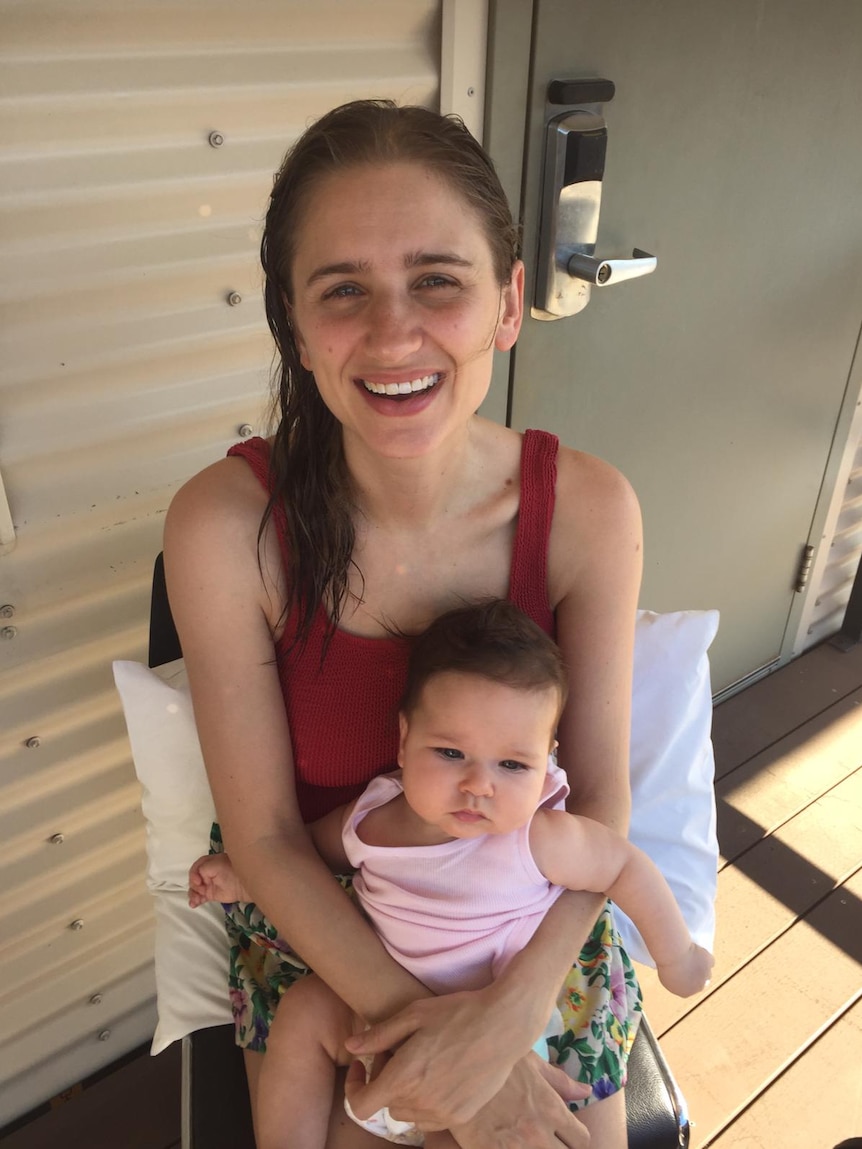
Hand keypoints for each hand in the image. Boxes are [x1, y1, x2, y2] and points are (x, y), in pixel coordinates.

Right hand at [187, 854, 246, 907]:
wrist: (242, 885)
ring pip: (194, 889)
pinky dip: (195, 901)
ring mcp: (208, 884)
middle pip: (193, 880)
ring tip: (196, 900)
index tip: (198, 881)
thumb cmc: (231, 871)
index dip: (193, 874)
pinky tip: (194, 904)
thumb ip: (202, 868)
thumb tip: (199, 878)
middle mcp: (207, 874)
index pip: (195, 868)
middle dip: (193, 886)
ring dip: (193, 894)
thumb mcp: (215, 864)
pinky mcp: (211, 894)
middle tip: (200, 890)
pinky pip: (199, 897)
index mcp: (208, 863)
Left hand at [343, 990, 589, 1131]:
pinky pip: (432, 1119)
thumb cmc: (457, 1012)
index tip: (361, 1066)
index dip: (354, 1087)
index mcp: (404, 1076)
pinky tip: (440, 1074)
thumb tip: (350, 1047)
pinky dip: (428, 1102)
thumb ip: (379, 1035)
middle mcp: (421, 1102)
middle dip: (385, 1080)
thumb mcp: (414, 1014)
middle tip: (399, 1051)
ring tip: (422, 1062)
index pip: (360, 1106)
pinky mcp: (462, 1116)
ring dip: (406, 1094)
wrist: (504, 1024)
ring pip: (408, 1114)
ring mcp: (443, 1113)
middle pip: (386, 1104)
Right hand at [450, 1056, 590, 1148]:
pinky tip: (507, 1144)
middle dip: (560, 1148)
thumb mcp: (530, 1063)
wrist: (454, 1071)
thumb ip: (559, 1081)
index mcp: (551, 1108)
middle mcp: (539, 1132)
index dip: (575, 1139)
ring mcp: (517, 1147)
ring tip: (526, 1141)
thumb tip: (587, 1091)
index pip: (582, 1139)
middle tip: (545, 1139)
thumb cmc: (495, 1062)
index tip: (565, 1136)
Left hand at [657, 942, 713, 996]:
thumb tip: (674, 978)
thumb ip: (670, 980)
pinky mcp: (709, 963)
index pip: (688, 989)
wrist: (673, 953)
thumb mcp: (663, 974)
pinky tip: (701, 953)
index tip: (683, 972)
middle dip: (697, 977)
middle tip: (690, 965)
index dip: (687, 981)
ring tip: (695, 959)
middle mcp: (698, 987)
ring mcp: (705, 975)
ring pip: (706, 973)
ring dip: (703, 968)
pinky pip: (710, 962)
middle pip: (700, 983)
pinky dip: (706, 957)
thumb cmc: (664, 962)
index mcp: (684, 992)